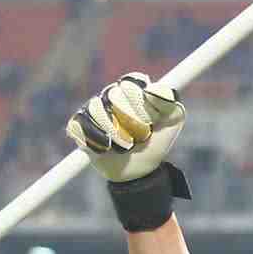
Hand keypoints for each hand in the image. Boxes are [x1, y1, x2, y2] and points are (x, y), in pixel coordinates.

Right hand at [66, 72, 186, 181]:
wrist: (140, 169)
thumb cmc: (157, 140)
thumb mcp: (173, 119)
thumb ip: (168, 100)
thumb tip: (149, 89)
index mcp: (132, 87)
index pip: (131, 84)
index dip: (140, 104)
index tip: (151, 121)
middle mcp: (110, 94)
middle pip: (114, 95)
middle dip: (131, 122)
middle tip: (140, 136)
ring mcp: (93, 109)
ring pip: (96, 109)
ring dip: (116, 134)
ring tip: (125, 146)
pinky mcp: (78, 125)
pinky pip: (81, 126)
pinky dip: (97, 140)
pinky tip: (107, 148)